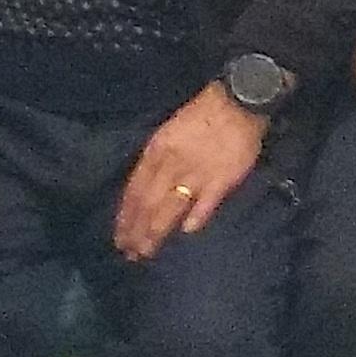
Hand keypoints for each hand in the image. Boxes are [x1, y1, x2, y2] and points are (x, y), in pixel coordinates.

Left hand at [116, 83, 264, 261]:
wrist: (235, 102)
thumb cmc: (200, 117)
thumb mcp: (167, 134)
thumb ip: (156, 163)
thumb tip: (143, 193)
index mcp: (156, 152)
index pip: (134, 191)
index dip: (126, 216)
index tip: (119, 237)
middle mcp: (171, 166)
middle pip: (148, 204)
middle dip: (136, 231)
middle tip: (129, 253)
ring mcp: (196, 174)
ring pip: (169, 209)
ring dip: (156, 232)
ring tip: (146, 251)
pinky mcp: (221, 180)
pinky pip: (204, 204)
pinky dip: (194, 218)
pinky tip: (186, 232)